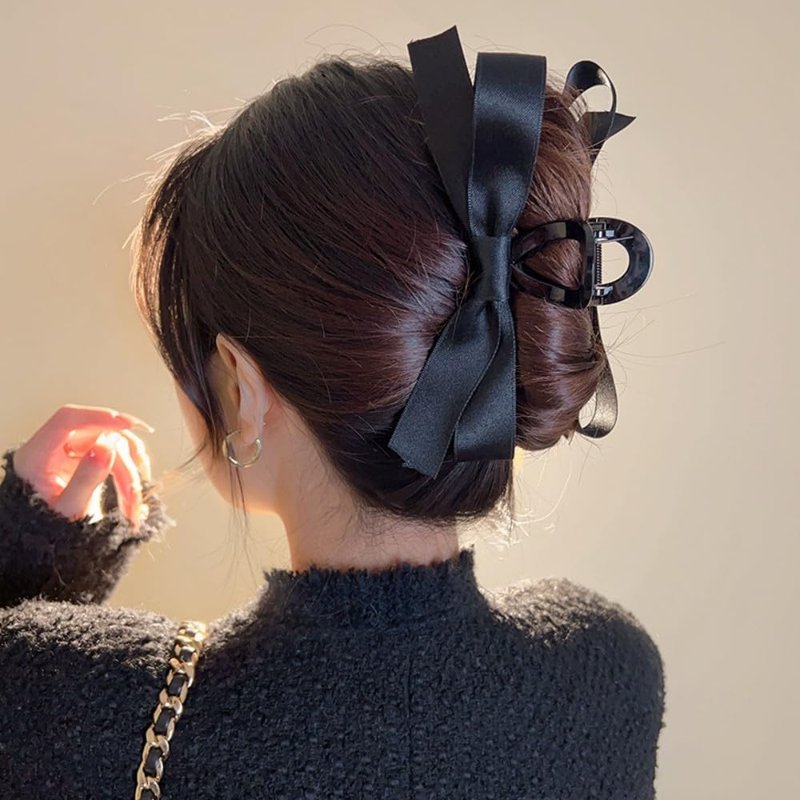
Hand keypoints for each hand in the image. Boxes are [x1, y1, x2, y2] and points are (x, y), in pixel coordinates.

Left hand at [12, 404, 155, 533]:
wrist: (49, 549)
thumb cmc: (50, 532)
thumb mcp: (67, 511)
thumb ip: (85, 479)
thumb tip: (106, 447)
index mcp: (36, 456)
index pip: (67, 419)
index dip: (98, 416)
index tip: (127, 423)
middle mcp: (55, 448)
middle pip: (99, 438)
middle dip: (123, 466)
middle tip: (134, 496)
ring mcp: (74, 452)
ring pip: (115, 444)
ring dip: (132, 472)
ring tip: (133, 505)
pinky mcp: (90, 457)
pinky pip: (119, 451)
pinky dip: (133, 468)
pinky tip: (137, 489)